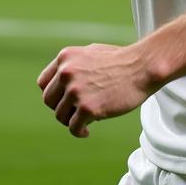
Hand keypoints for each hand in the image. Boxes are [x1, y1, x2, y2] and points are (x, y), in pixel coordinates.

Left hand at [37, 43, 156, 138]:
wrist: (142, 67)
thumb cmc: (121, 60)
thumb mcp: (91, 52)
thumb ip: (74, 65)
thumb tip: (60, 80)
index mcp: (66, 58)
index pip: (43, 83)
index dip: (53, 95)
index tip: (64, 101)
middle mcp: (66, 72)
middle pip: (49, 101)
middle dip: (61, 108)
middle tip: (75, 112)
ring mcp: (75, 90)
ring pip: (60, 116)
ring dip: (71, 120)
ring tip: (85, 120)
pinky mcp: (87, 108)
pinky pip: (73, 128)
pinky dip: (79, 132)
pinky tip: (87, 131)